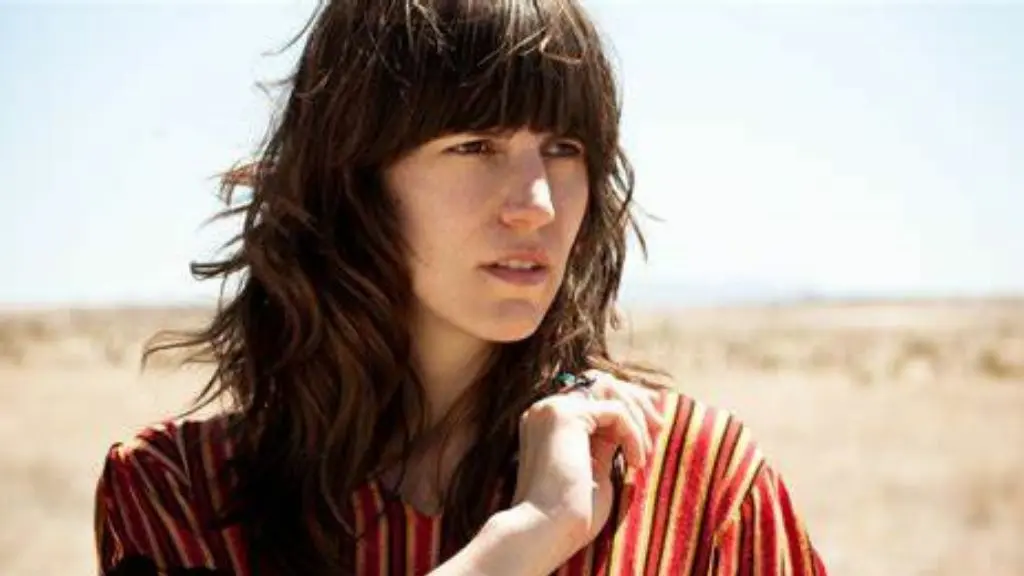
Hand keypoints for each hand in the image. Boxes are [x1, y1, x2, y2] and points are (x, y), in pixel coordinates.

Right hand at [511, 370, 664, 559]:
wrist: (545, 531)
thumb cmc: (571, 514)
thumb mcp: (595, 469)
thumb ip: (606, 442)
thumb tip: (631, 423)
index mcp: (548, 423)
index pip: (593, 394)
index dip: (627, 405)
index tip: (652, 429)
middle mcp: (546, 410)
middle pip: (603, 383)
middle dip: (637, 403)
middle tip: (659, 430)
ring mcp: (552, 409)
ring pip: (610, 390)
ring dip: (637, 418)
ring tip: (644, 455)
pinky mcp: (565, 416)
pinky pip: (616, 412)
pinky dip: (633, 434)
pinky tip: (634, 463)